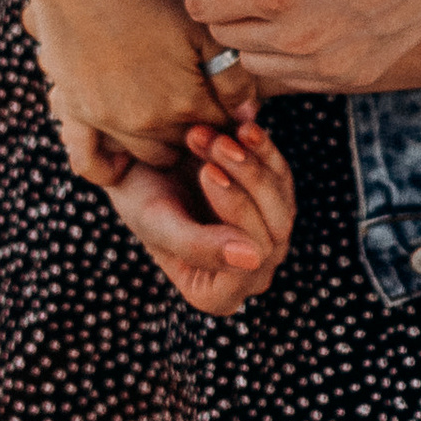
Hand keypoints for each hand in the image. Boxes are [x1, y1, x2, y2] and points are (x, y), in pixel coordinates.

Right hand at [20, 0, 252, 176]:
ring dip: (162, 139)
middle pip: (188, 144)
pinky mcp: (75, 111)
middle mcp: (150, 123)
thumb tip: (246, 112)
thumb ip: (232, 74)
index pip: (223, 126)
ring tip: (161, 104)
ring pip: (149, 154)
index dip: (227, 109)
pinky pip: (91, 161)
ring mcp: (110, 122)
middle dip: (198, 126)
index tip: (222, 91)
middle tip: (194, 93)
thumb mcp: (202, 23)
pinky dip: (107, 165)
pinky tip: (118, 154)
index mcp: (187, 101)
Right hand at [103, 116, 294, 316]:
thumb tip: (253, 260)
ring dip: (248, 160)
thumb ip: (198, 247)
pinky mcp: (271, 200)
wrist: (139, 162)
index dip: (237, 211)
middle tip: (209, 142)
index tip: (207, 171)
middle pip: (275, 229)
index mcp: (217, 293)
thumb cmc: (139, 197)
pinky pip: (281, 175)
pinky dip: (263, 148)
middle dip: (244, 180)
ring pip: (282, 200)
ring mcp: (264, 235)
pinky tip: (241, 127)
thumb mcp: (158, 223)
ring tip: (210, 133)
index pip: (254, 260)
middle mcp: (248, 270)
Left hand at [174, 0, 420, 95]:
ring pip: (252, 65)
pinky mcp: (348, 82)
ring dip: (255, 36)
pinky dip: (287, 56)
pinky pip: (290, 79)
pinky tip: (312, 23)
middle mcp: (298, 39)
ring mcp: (325, 68)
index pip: (201, 6)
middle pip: (222, 38)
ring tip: (287, 1)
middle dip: (228, 9)